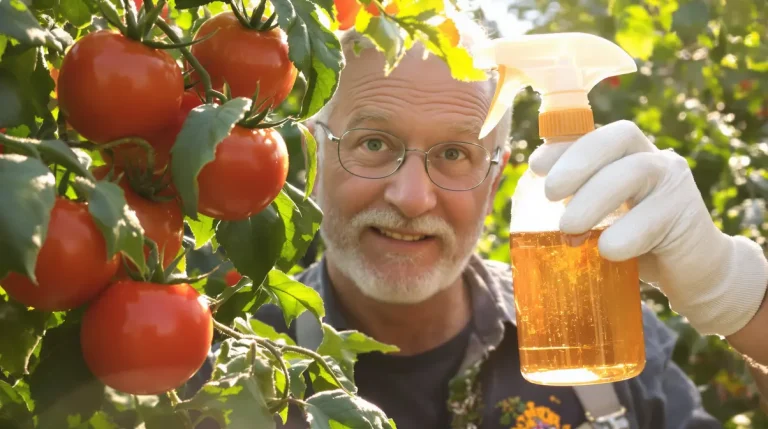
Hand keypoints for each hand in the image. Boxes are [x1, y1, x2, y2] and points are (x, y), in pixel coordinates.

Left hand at [528, 120, 767, 336]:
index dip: (563, 145)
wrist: (691, 271)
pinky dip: (627, 234)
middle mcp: (650, 157)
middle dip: (578, 161)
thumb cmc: (635, 241)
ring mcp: (673, 181)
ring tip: (569, 228)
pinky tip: (608, 250)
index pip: (592, 133)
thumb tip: (526, 211)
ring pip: (636, 171)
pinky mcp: (688, 213)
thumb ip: (574, 205)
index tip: (536, 167)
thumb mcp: (599, 219)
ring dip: (596, 197)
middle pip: (617, 139)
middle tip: (550, 194)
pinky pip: (655, 216)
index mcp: (623, 154)